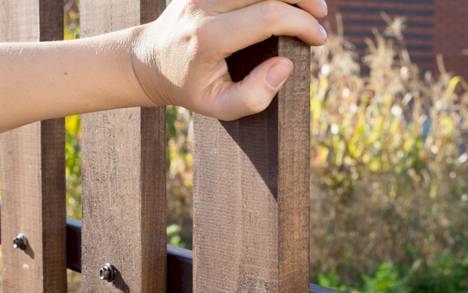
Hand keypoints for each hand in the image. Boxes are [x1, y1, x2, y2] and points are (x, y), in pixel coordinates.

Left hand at [131, 0, 327, 120]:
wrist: (147, 63)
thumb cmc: (188, 89)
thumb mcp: (218, 107)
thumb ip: (254, 96)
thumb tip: (286, 65)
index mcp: (208, 38)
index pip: (268, 17)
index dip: (301, 23)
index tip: (318, 39)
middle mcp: (203, 6)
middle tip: (320, 18)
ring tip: (309, 5)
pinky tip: (283, 1)